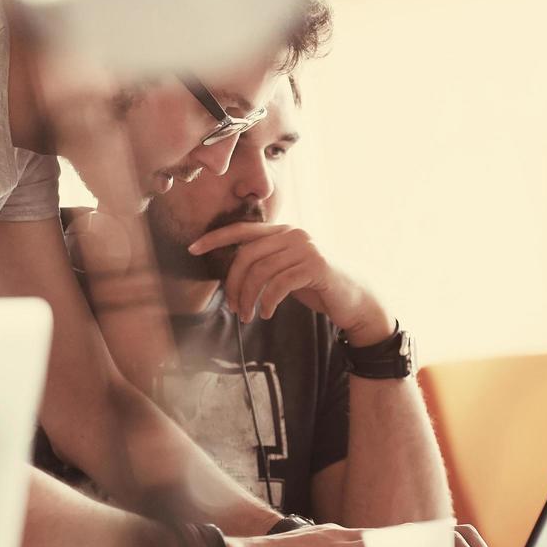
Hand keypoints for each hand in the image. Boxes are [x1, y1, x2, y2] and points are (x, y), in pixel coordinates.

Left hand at [188, 223, 393, 344]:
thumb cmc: (317, 287)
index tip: (192, 248)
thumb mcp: (287, 271)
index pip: (242, 230)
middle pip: (247, 254)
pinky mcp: (316, 266)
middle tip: (234, 308)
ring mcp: (306, 248)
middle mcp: (294, 234)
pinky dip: (268, 301)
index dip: (215, 237)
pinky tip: (267, 314)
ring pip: (261, 271)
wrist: (355, 299)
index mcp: (283, 232)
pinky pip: (279, 283)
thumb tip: (233, 275)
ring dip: (249, 297)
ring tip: (249, 316)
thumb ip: (266, 265)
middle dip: (234, 283)